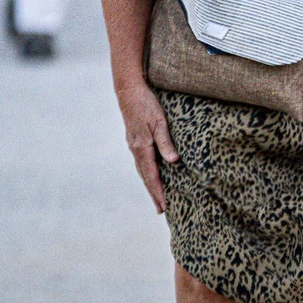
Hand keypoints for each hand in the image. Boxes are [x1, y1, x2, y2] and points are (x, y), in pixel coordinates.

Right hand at [117, 81, 177, 212]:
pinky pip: (142, 162)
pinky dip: (147, 173)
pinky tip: (151, 175)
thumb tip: (173, 162)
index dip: (158, 191)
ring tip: (157, 198)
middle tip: (161, 211)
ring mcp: (134, 146)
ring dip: (150, 185)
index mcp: (142, 148)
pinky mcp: (135, 141)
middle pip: (146, 177)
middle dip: (154, 194)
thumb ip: (166, 142)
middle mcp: (136, 150)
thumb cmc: (146, 105)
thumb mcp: (159, 122)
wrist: (129, 92)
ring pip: (142, 170)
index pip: (152, 176)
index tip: (164, 206)